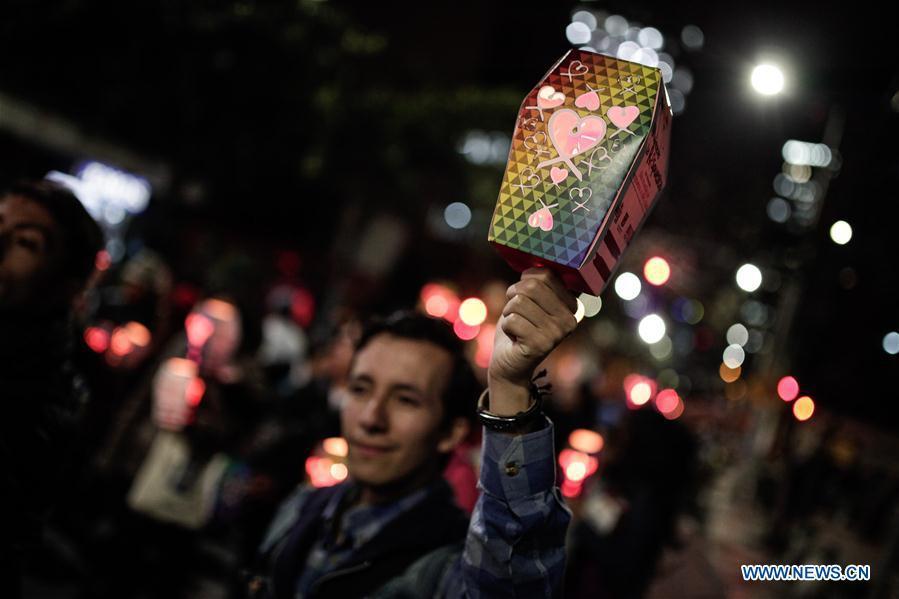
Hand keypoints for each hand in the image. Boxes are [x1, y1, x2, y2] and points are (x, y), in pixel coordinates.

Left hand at [488, 268, 577, 414]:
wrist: (510, 364)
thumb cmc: (518, 327)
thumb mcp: (529, 300)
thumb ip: (538, 282)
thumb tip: (541, 259)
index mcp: (571, 305)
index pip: (545, 275)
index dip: (524, 283)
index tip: (526, 301)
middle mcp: (570, 319)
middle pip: (532, 287)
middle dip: (513, 297)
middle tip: (516, 314)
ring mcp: (558, 333)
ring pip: (519, 303)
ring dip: (509, 313)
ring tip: (517, 327)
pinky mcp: (542, 345)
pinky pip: (512, 320)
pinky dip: (506, 327)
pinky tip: (515, 339)